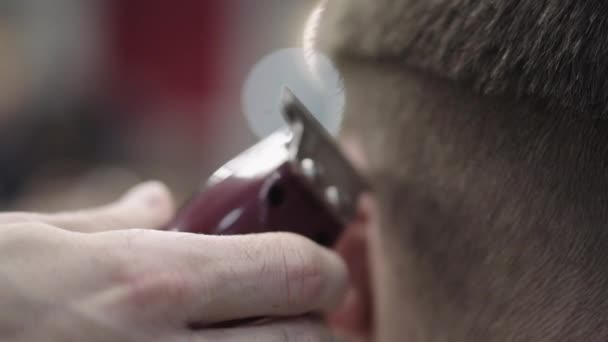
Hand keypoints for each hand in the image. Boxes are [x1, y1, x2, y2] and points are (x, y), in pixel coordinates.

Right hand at [0, 182, 346, 340]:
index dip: (323, 266)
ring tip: (249, 336)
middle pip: (308, 341)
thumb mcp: (36, 239)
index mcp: (148, 283)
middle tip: (289, 310)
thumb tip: (157, 201)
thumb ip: (113, 220)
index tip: (319, 266)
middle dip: (311, 323)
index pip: (295, 270)